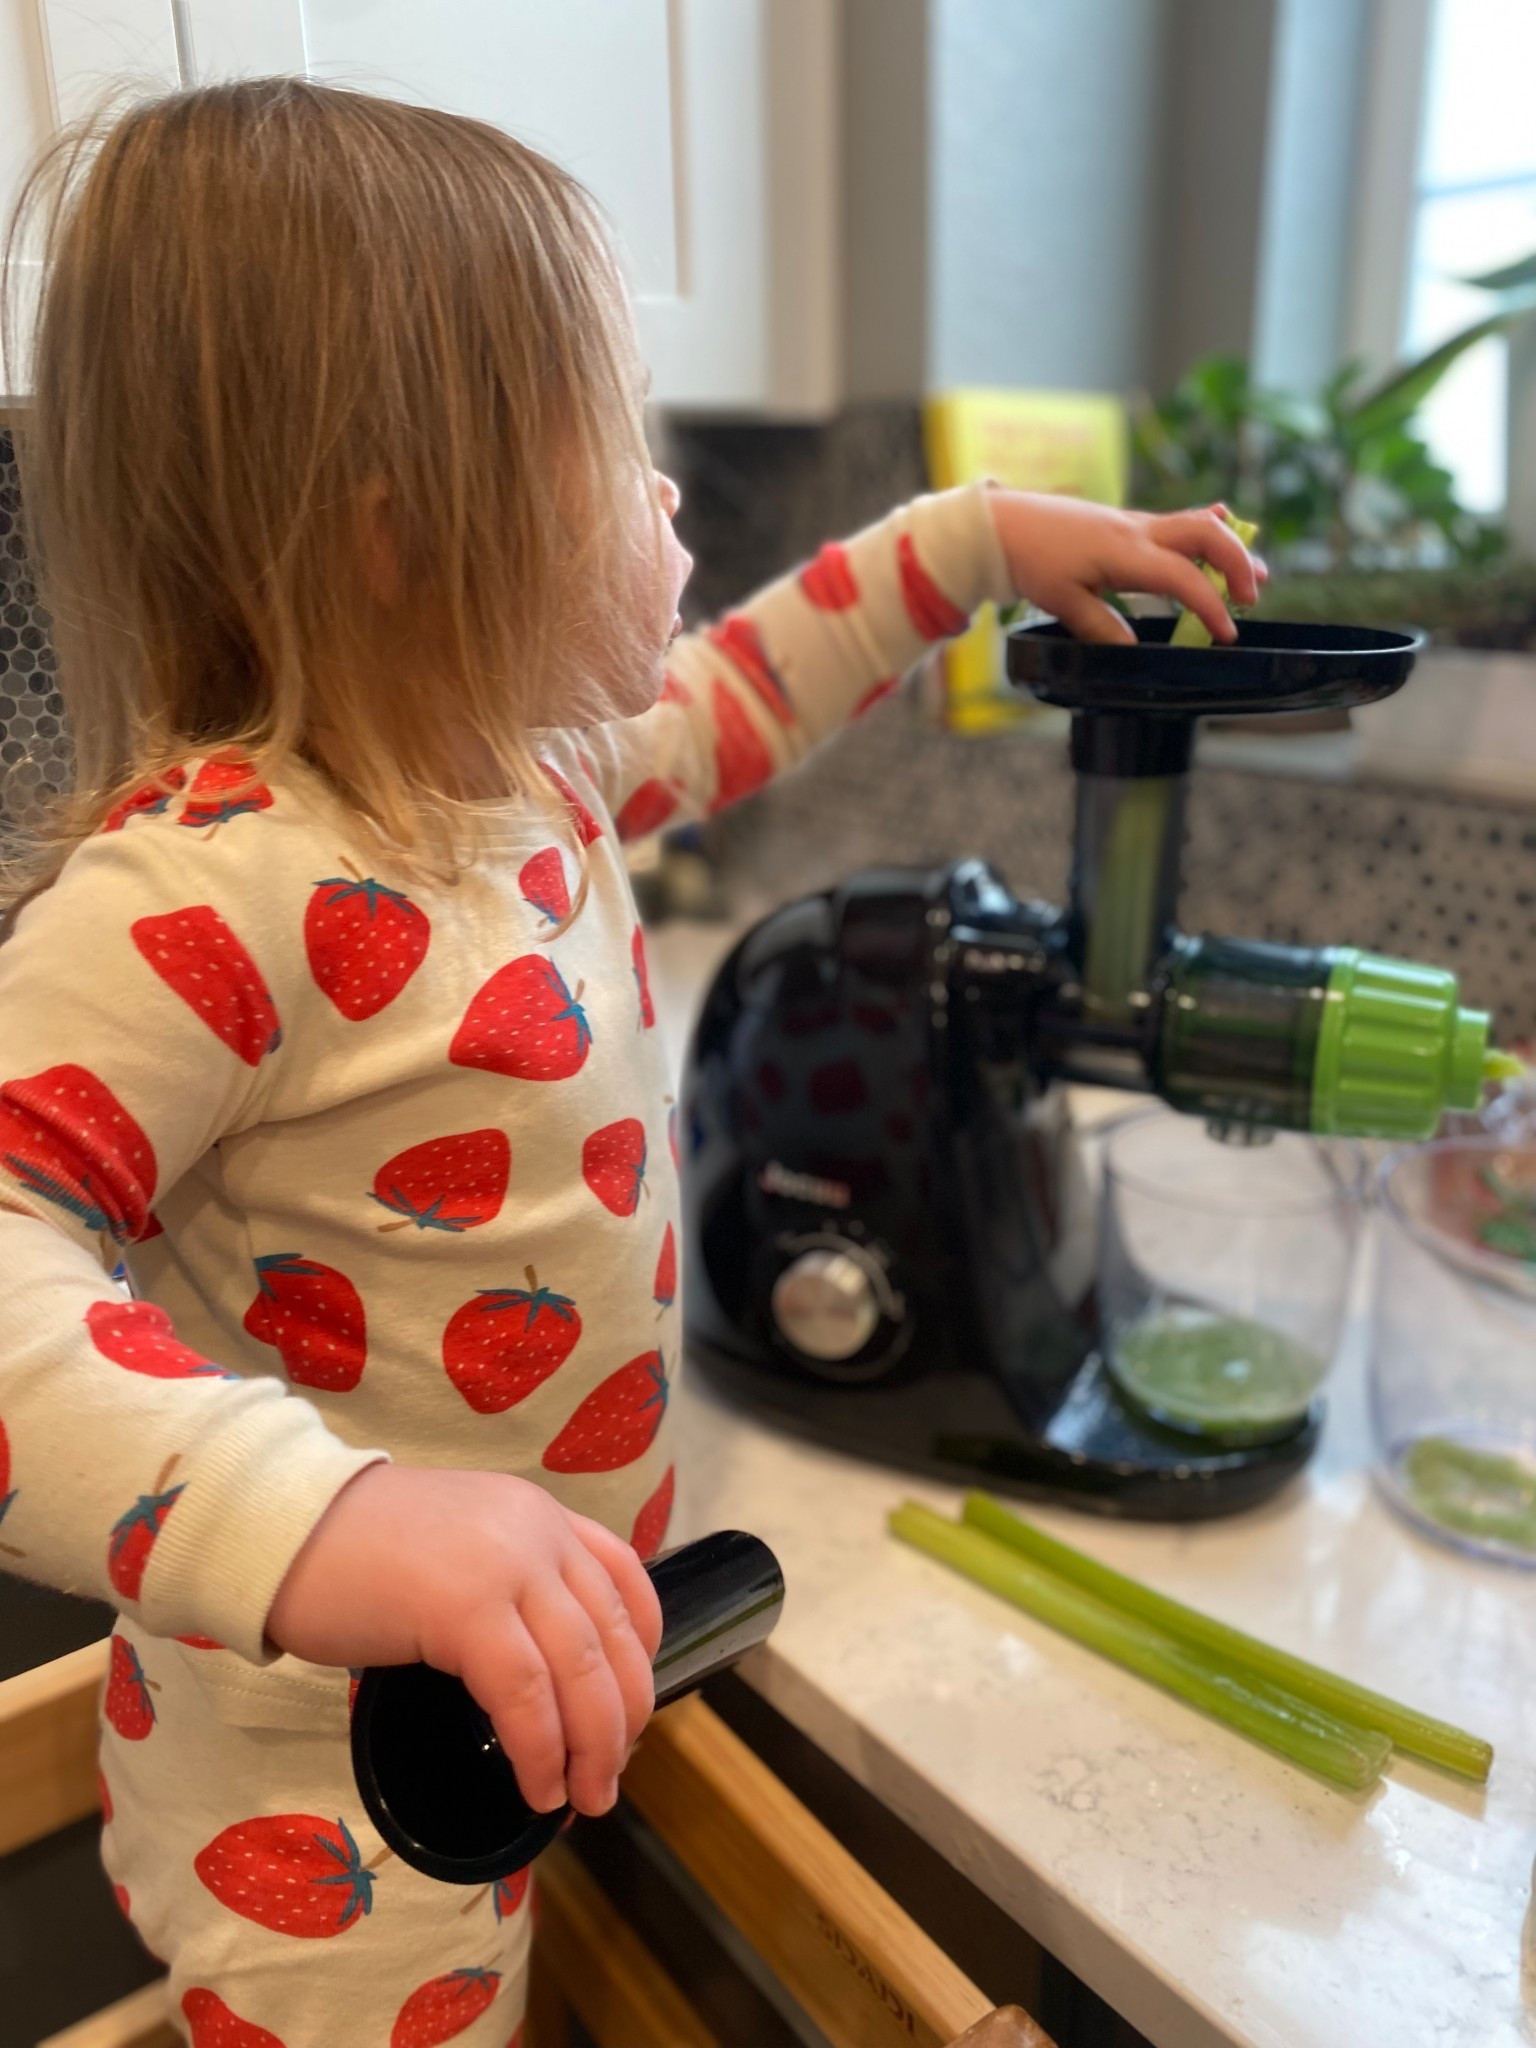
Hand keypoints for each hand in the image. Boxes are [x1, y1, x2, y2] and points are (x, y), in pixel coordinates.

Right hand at [265, 1465, 662, 1817]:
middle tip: (610, 1778)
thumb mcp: (460, 1549)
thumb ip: (508, 1585)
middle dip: (624, 1719)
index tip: (631, 1711)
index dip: (640, 1657)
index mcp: (540, 1515)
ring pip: (582, 1670)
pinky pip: (525, 1694)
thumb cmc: (355, 1551)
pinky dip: (540, 1751)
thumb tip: (542, 1676)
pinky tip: (538, 1786)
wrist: (280, 1527)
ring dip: (593, 1748)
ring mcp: (506, 1564)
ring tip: (584, 1798)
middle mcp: (537, 1531)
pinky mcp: (466, 1607)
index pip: (628, 1584)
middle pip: (614, 1637)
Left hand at [986, 492, 1266, 644]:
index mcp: (1125, 553)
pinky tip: (1227, 524)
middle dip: (1237, 563)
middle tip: (1250, 598)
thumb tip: (1132, 652)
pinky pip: (1179, 522)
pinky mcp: (1131, 524)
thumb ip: (1102, 627)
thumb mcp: (1063, 602)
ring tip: (1256, 576)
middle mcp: (1139, 531)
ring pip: (1197, 526)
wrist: (1007, 525)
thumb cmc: (1032, 561)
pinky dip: (1208, 529)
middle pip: (1205, 535)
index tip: (1225, 634)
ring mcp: (1137, 523)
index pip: (1182, 577)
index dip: (1209, 606)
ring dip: (1230, 548)